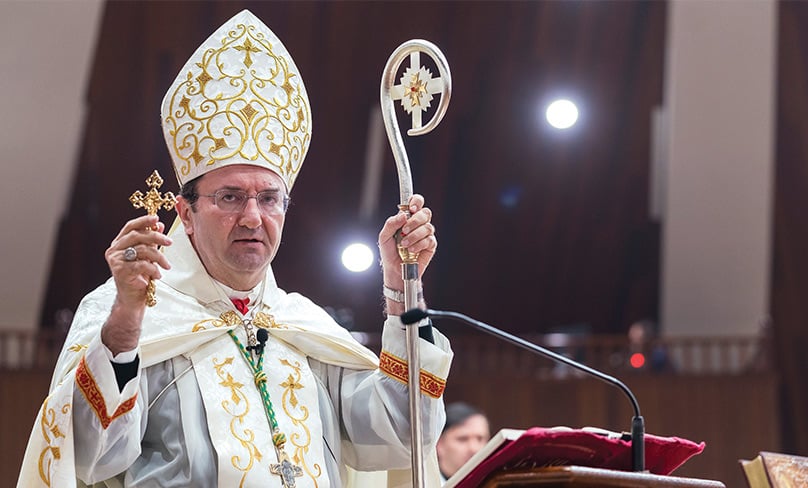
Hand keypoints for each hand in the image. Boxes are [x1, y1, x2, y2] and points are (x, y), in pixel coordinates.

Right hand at [101, 215, 171, 353]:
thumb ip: (151, 241)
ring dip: (159, 257)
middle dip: (156, 237)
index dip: (143, 220)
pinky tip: (158, 275)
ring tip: (167, 266)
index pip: (130, 226)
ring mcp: (115, 260)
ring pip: (141, 250)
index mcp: (118, 243)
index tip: (157, 219)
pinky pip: (141, 264)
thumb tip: (159, 225)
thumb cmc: (139, 277)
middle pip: (137, 236)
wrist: (132, 299)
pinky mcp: (120, 271)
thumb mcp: (147, 256)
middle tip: (169, 242)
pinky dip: (153, 269)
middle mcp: (114, 250)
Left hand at [378, 194, 436, 289]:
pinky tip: (411, 250)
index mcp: (408, 217)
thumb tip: (403, 215)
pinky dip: (419, 245)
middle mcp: (419, 224)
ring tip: (404, 244)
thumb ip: (391, 224)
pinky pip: (429, 240)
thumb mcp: (384, 236)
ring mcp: (426, 234)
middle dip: (415, 220)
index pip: (417, 202)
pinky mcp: (430, 246)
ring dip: (414, 235)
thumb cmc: (389, 251)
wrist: (394, 269)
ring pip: (428, 227)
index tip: (411, 208)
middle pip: (425, 213)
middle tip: (404, 230)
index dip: (417, 201)